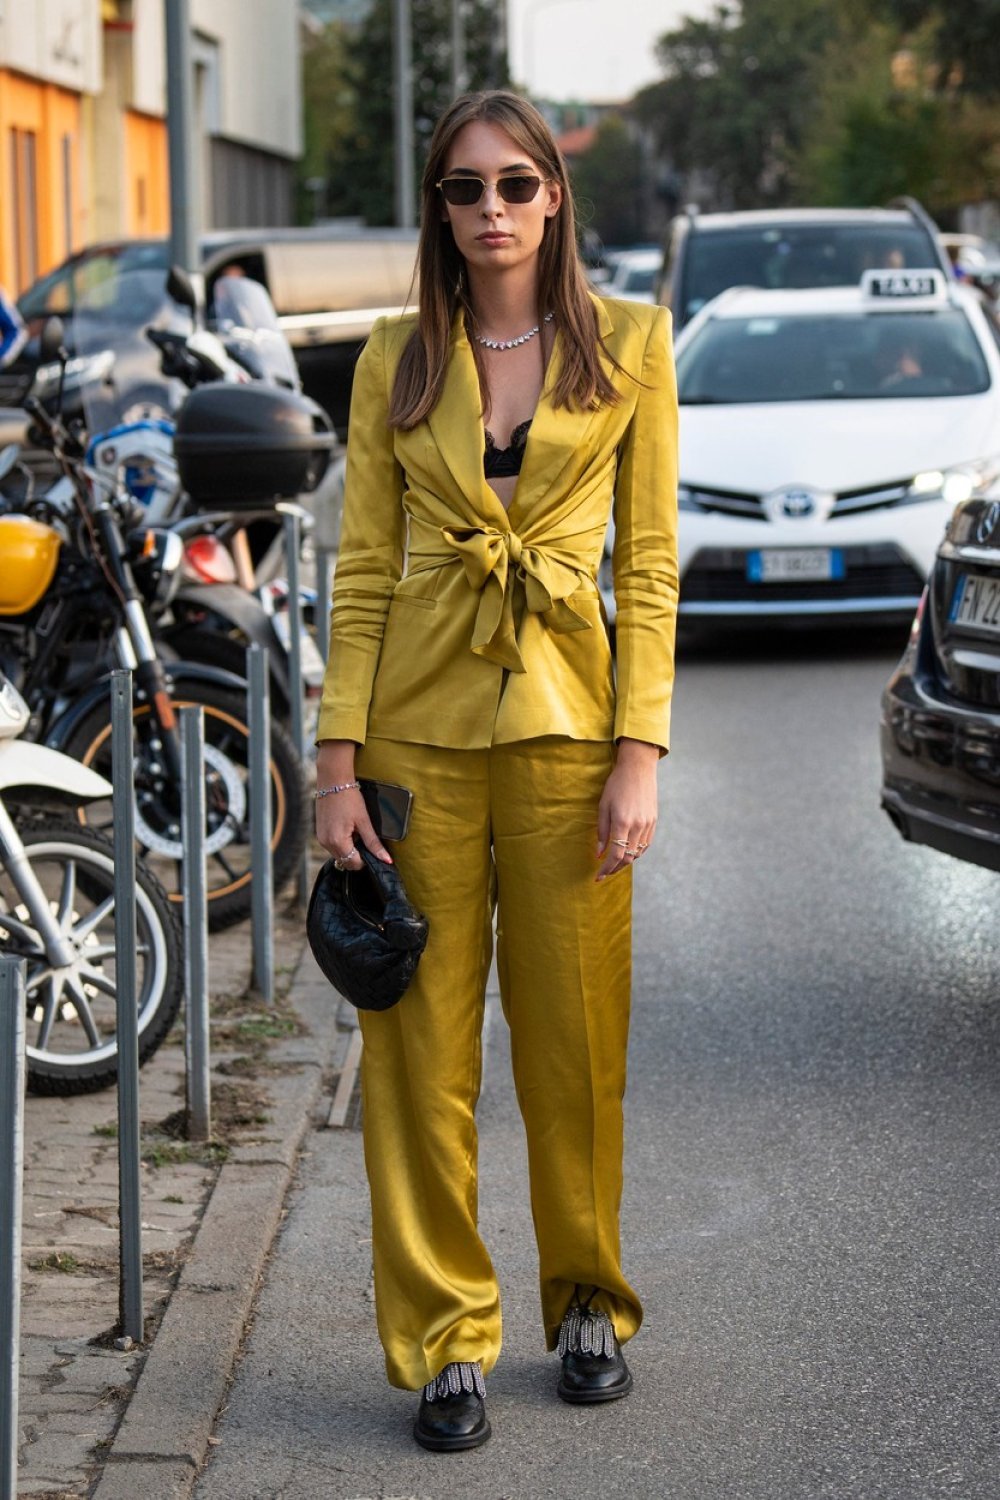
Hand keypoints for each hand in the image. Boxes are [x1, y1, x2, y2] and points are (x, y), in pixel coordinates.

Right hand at [314, 740, 391, 869]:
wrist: (333, 781)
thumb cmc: (349, 798)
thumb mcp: (364, 821)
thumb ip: (374, 844)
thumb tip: (386, 860)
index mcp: (337, 842)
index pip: (354, 864)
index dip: (366, 859)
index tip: (372, 847)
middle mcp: (326, 843)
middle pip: (346, 861)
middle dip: (357, 854)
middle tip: (364, 836)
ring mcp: (321, 838)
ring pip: (339, 854)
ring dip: (349, 848)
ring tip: (354, 829)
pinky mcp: (319, 833)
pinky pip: (333, 846)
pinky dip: (341, 842)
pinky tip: (346, 827)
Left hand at [595, 738, 658, 880]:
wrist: (638, 769)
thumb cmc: (616, 785)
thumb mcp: (603, 806)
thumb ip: (601, 831)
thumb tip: (599, 853)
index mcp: (623, 823)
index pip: (615, 855)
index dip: (606, 869)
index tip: (598, 876)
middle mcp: (638, 826)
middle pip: (628, 858)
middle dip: (615, 869)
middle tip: (604, 873)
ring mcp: (648, 825)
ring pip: (638, 853)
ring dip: (626, 862)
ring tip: (614, 864)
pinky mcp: (654, 821)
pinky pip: (646, 845)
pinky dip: (636, 852)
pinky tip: (628, 852)